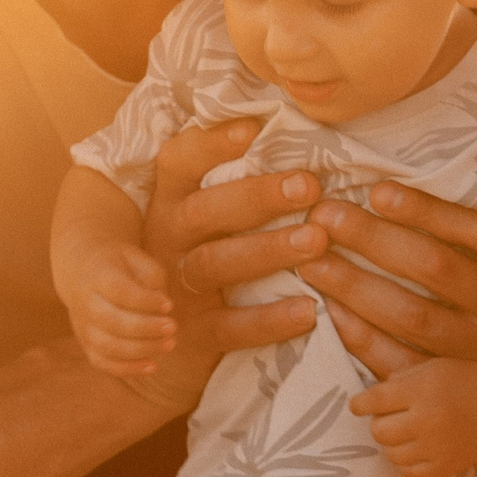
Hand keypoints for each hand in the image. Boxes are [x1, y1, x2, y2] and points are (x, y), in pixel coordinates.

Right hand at [63, 238, 175, 376]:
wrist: (80, 268)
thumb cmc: (117, 263)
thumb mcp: (136, 257)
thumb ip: (151, 278)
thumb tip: (163, 306)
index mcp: (98, 276)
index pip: (119, 291)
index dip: (145, 301)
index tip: (169, 304)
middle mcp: (85, 303)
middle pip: (112, 321)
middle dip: (146, 328)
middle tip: (173, 327)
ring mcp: (83, 326)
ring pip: (108, 345)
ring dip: (141, 350)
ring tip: (169, 344)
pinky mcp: (85, 343)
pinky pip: (102, 362)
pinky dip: (126, 369)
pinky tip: (152, 367)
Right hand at [135, 119, 323, 393]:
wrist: (158, 348)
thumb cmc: (202, 264)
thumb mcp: (202, 226)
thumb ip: (234, 190)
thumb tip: (301, 144)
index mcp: (170, 205)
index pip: (179, 161)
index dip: (211, 143)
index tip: (254, 128)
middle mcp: (167, 241)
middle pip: (205, 211)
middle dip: (257, 195)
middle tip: (309, 185)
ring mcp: (177, 290)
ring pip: (216, 263)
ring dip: (269, 250)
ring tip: (318, 240)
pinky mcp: (194, 336)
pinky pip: (231, 327)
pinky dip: (270, 320)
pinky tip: (309, 310)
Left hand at [306, 180, 476, 370]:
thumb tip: (404, 189)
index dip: (428, 211)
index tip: (376, 191)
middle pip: (437, 269)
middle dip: (375, 240)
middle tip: (325, 216)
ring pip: (412, 316)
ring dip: (356, 285)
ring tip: (312, 259)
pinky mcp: (453, 384)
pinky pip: (401, 362)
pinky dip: (362, 336)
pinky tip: (331, 310)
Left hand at [349, 357, 476, 476]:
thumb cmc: (463, 380)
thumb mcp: (430, 368)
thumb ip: (399, 380)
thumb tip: (369, 399)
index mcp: (421, 390)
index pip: (374, 401)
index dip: (360, 404)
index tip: (356, 406)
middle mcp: (426, 419)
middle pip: (379, 430)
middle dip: (379, 423)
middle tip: (389, 418)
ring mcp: (436, 446)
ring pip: (391, 454)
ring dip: (391, 444)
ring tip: (403, 434)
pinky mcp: (446, 467)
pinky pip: (410, 472)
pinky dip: (406, 462)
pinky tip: (414, 450)